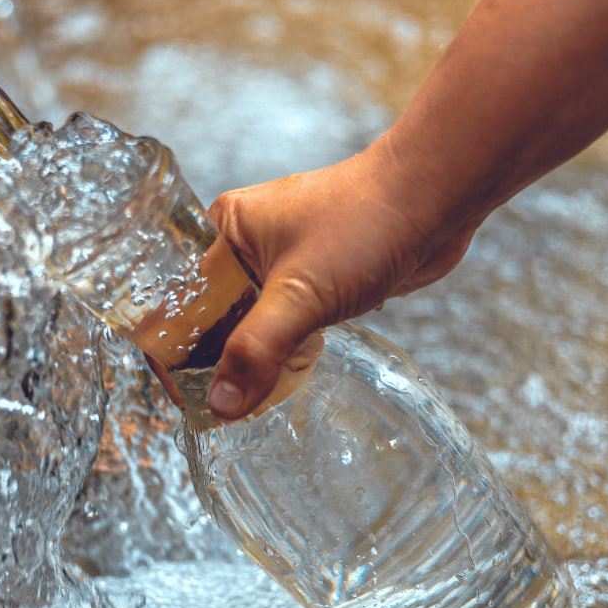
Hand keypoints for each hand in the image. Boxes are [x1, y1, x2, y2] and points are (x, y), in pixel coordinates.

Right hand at [204, 139, 480, 419]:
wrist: (434, 199)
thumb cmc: (364, 224)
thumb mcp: (300, 294)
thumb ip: (256, 350)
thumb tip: (220, 406)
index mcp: (224, 231)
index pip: (177, 298)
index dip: (173, 348)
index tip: (179, 395)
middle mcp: (246, 246)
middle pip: (210, 317)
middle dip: (212, 361)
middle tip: (213, 408)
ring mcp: (281, 265)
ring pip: (250, 325)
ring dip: (251, 359)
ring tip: (241, 403)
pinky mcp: (315, 283)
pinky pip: (285, 327)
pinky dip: (283, 353)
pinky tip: (279, 380)